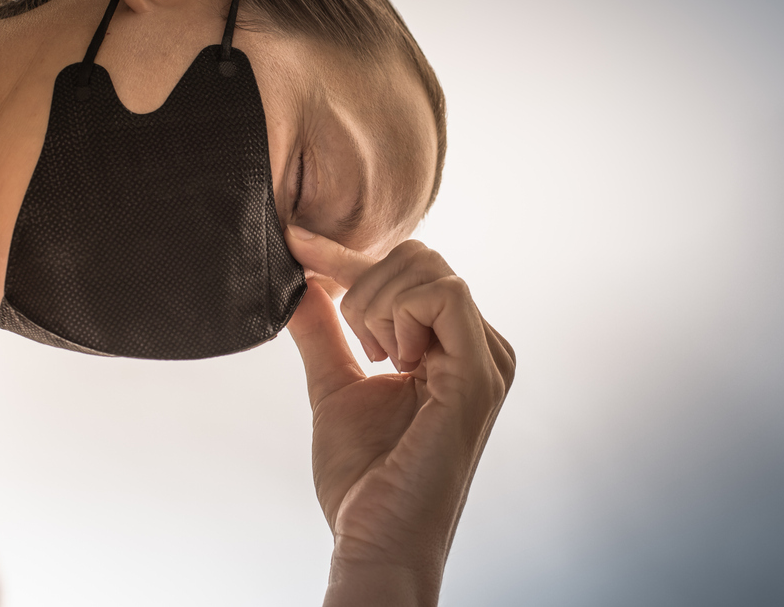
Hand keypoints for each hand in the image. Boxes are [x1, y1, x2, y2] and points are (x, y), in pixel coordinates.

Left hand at [284, 226, 515, 606]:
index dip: (348, 257)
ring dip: (377, 307)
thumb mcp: (337, 387)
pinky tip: (391, 362)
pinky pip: (443, 295)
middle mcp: (481, 347)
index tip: (297, 244)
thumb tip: (301, 283)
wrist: (376, 540)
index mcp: (456, 348)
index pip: (411, 271)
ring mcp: (485, 359)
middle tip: (357, 347)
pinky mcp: (478, 373)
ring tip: (376, 363)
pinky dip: (398, 314)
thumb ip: (324, 333)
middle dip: (366, 288)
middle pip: (421, 258)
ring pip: (429, 269)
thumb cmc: (367, 481)